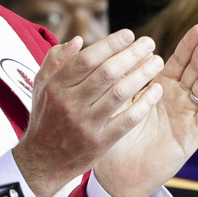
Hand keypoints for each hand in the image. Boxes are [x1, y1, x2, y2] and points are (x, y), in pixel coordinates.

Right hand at [12, 30, 163, 196]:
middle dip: (132, 54)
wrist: (42, 161)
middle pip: (107, 73)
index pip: (87, 59)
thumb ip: (56, 60)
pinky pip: (127, 120)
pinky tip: (156, 90)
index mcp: (56, 86)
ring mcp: (86, 124)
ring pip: (120, 93)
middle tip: (149, 43)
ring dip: (142, 74)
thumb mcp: (41, 86)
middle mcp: (70, 103)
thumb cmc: (46, 118)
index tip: (130, 35)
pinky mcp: (100, 142)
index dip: (111, 44)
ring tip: (157, 62)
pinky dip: (144, 103)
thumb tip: (78, 40)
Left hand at [91, 24, 197, 196]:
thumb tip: (123, 50)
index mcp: (161, 89)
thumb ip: (124, 79)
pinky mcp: (192, 135)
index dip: (190, 45)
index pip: (179, 62)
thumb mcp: (118, 103)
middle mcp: (178, 100)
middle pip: (197, 69)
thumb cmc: (116, 139)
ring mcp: (188, 116)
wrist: (118, 176)